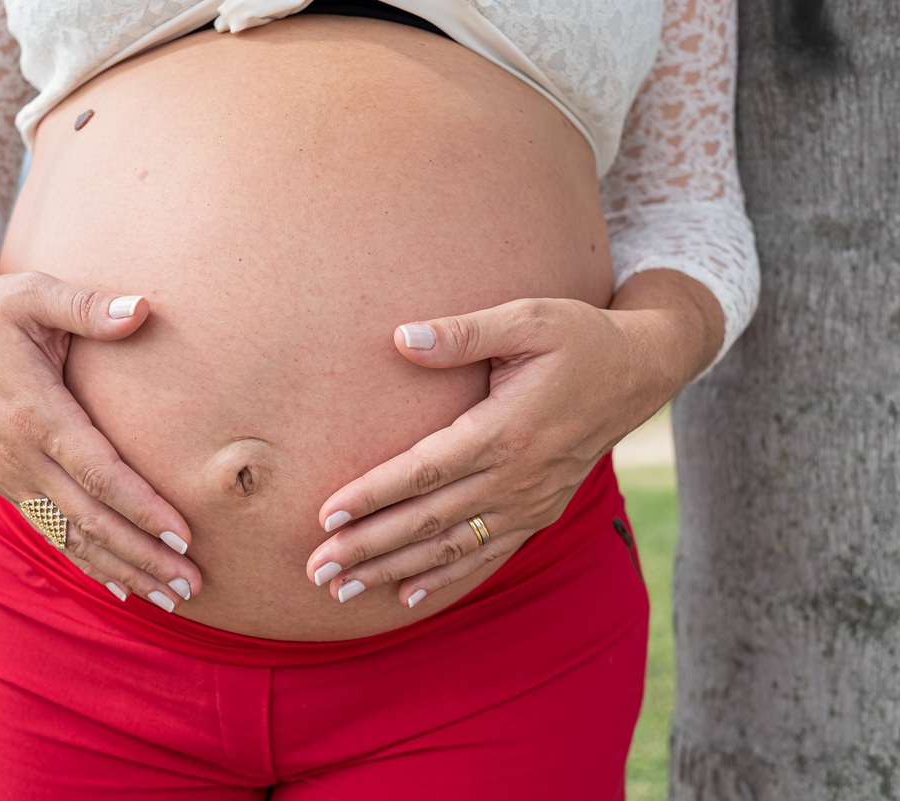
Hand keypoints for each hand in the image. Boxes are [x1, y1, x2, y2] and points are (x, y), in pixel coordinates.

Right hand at [0, 241, 200, 610]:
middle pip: (90, 518)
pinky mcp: (7, 481)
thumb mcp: (35, 293)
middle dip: (142, 555)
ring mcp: (10, 473)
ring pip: (71, 536)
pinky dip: (88, 562)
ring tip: (171, 597)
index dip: (141, 507)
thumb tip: (143, 308)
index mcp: (33, 411)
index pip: (98, 472)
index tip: (184, 535)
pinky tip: (122, 587)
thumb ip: (88, 306)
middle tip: (192, 584)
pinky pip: (51, 532)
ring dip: (122, 569)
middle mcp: (19, 454)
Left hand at [305, 270, 722, 606]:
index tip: (326, 514)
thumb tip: (401, 338)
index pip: (424, 471)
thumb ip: (464, 332)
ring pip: (451, 548)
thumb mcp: (528, 318)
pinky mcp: (539, 512)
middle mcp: (516, 477)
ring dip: (393, 571)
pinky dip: (446, 578)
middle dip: (368, 547)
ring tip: (341, 591)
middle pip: (428, 522)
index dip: (374, 495)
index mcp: (505, 431)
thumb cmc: (579, 337)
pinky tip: (408, 597)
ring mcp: (529, 502)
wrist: (641, 372)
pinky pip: (487, 554)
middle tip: (316, 569)